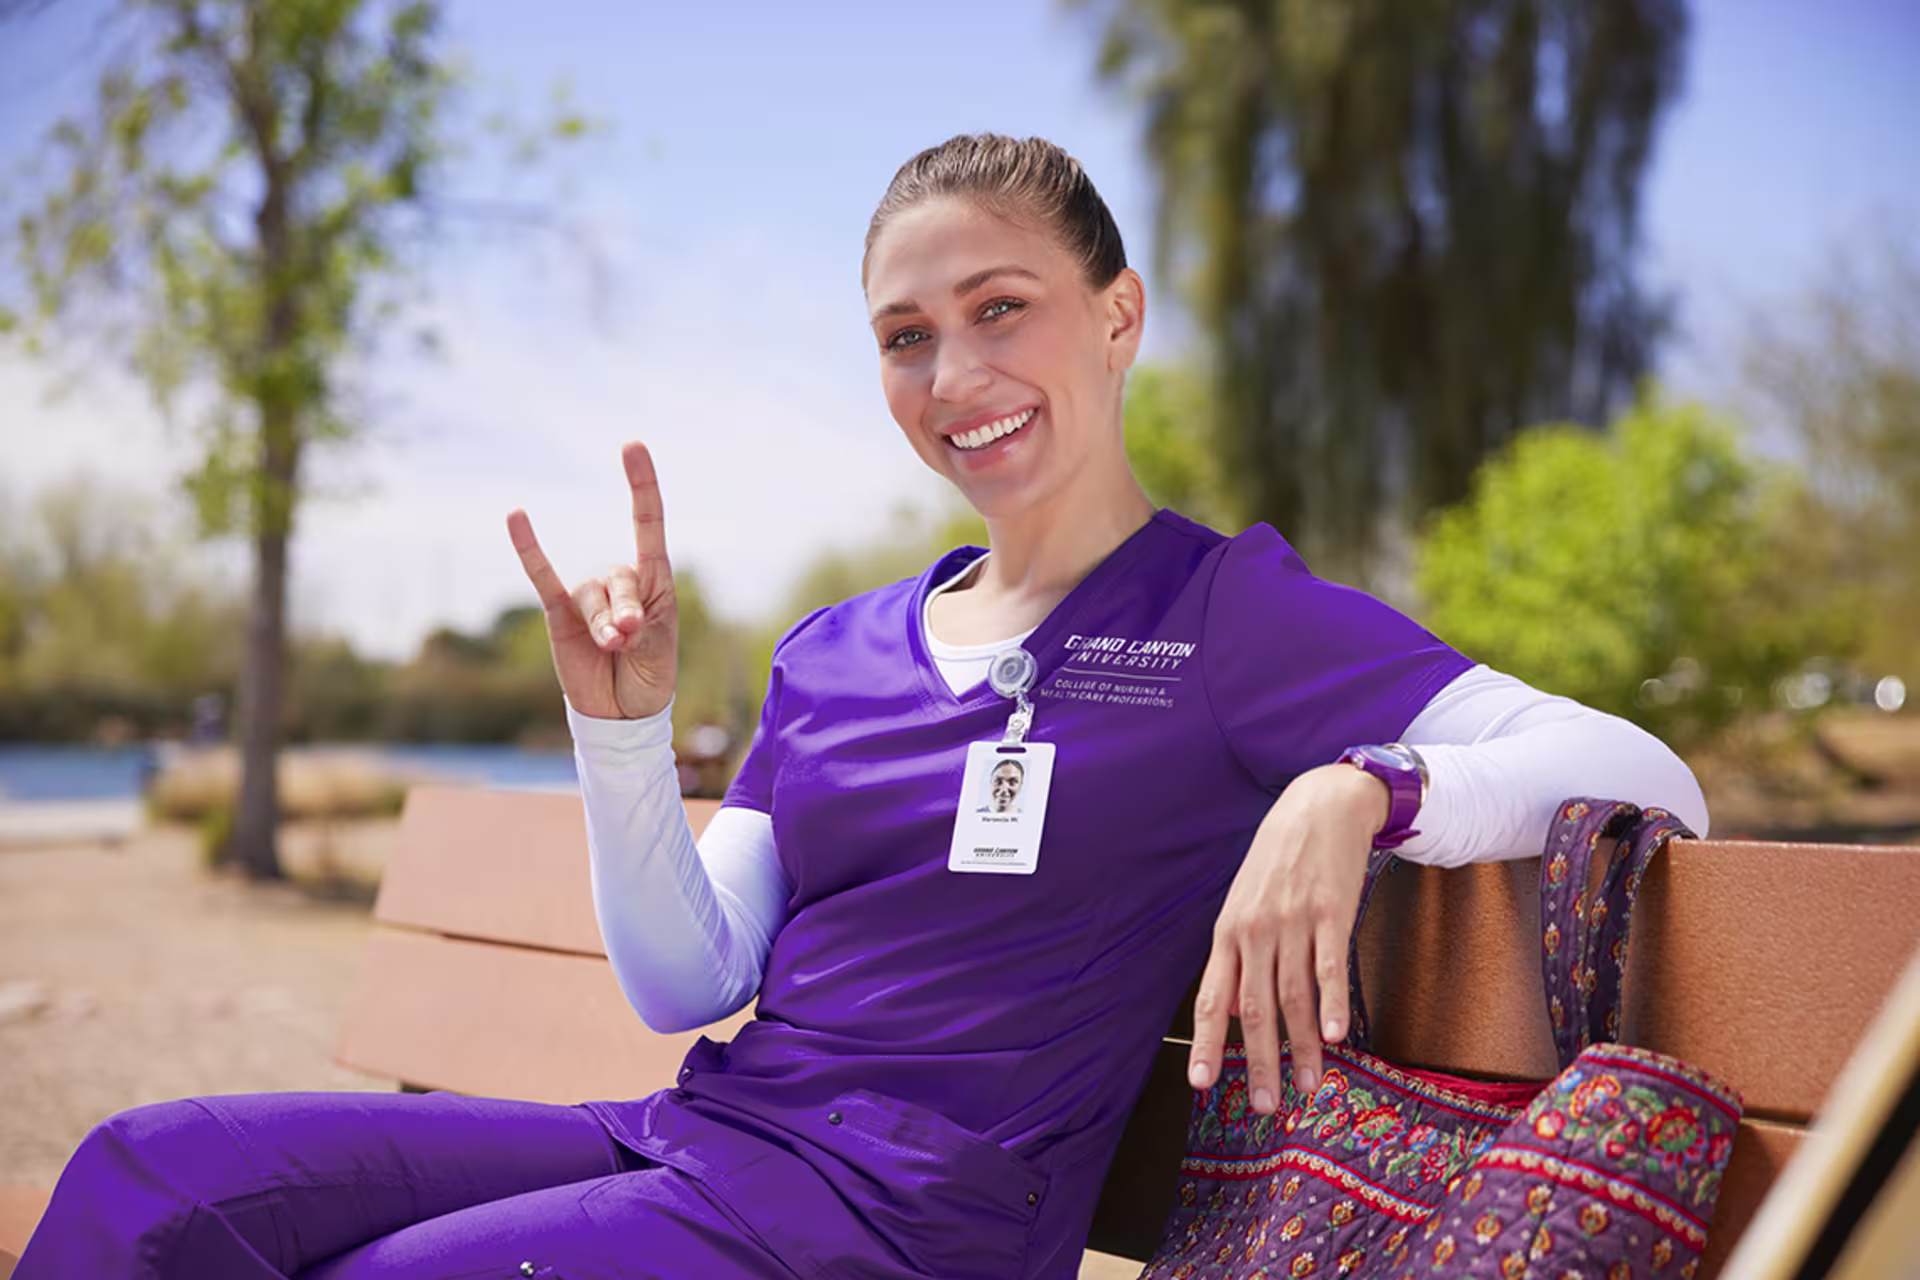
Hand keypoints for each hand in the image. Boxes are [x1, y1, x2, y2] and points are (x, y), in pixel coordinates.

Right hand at [506, 441, 676, 720]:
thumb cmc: (649, 676)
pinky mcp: (560, 613)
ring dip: (604, 625)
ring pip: (592, 595)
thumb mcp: (657, 649)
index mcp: (654, 580)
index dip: (641, 486)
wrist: (624, 712)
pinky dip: (530, 549)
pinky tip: (516, 517)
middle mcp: (620, 580)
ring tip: (615, 651)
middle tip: (632, 642)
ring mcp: (589, 596)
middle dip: (627, 612)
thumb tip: (612, 623)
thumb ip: (637, 627)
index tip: (632, 446)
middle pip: (619, 576)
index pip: (647, 524)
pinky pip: (542, 577)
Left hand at [1187, 764, 1390, 1110]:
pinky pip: (1329, 968)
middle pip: (1254, 1009)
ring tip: (1309, 1087)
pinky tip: (1336, 1038)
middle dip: (1259, 1063)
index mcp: (1228, 932)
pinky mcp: (1331, 915)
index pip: (1212, 998)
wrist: (1320, 806)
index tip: (1202, 1084)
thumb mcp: (1244, 901)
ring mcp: (1293, 923)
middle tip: (1266, 1106)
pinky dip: (1332, 1005)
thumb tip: (1232, 1012)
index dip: (1207, 1044)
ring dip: (1302, 1049)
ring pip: (1294, 998)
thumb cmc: (1279, 859)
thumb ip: (1237, 957)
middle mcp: (1255, 931)